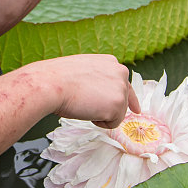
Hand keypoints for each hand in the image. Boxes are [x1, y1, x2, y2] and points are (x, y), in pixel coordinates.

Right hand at [24, 54, 139, 128]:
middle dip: (107, 108)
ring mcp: (121, 88)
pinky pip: (112, 124)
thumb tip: (99, 94)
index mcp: (111, 63)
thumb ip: (97, 79)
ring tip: (84, 103)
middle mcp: (120, 72)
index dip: (130, 99)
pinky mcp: (118, 104)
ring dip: (100, 114)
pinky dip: (99, 123)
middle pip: (121, 101)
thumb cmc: (59, 78)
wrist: (51, 83)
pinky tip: (87, 110)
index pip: (124, 83)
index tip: (136, 109)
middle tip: (87, 104)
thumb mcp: (83, 71)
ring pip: (116, 113)